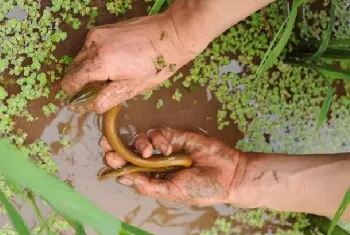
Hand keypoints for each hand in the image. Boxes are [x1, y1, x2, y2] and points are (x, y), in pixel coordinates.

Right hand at [62, 12, 201, 113]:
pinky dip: (94, 58)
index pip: (71, 82)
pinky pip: (89, 47)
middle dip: (82, 82)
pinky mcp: (103, 28)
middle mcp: (93, 44)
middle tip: (102, 89)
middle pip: (73, 69)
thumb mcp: (132, 88)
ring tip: (109, 76)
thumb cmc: (155, 66)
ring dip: (88, 69)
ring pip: (80, 58)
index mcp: (99, 62)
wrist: (171, 36)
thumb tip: (88, 106)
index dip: (75, 94)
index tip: (85, 100)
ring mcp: (97, 34)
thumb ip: (107, 98)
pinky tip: (112, 62)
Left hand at [100, 128, 246, 205]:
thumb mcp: (173, 192)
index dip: (117, 164)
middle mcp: (156, 162)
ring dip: (139, 144)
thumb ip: (149, 185)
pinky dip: (159, 138)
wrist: (227, 174)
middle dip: (117, 148)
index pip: (129, 170)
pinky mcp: (175, 135)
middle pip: (129, 152)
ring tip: (148, 152)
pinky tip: (168, 148)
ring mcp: (164, 148)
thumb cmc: (201, 188)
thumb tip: (124, 178)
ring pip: (141, 140)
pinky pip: (158, 133)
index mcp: (153, 178)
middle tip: (106, 145)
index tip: (108, 159)